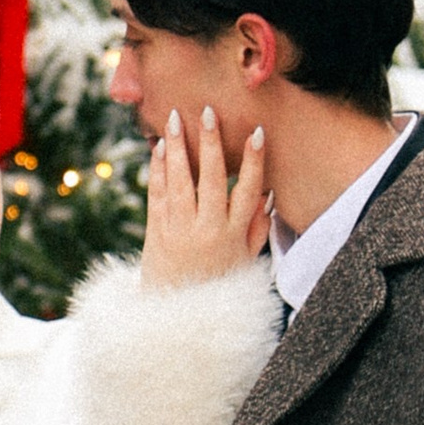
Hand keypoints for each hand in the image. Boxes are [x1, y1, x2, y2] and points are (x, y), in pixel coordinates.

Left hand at [140, 104, 269, 289]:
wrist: (177, 313)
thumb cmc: (217, 283)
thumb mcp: (245, 260)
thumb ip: (257, 229)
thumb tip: (268, 196)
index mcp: (233, 234)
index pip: (247, 191)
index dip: (253, 162)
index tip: (257, 133)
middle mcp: (207, 229)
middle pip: (210, 179)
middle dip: (210, 143)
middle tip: (208, 111)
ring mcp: (179, 229)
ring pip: (179, 181)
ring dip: (178, 147)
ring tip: (175, 118)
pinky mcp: (156, 232)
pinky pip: (156, 194)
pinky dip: (157, 169)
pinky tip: (159, 147)